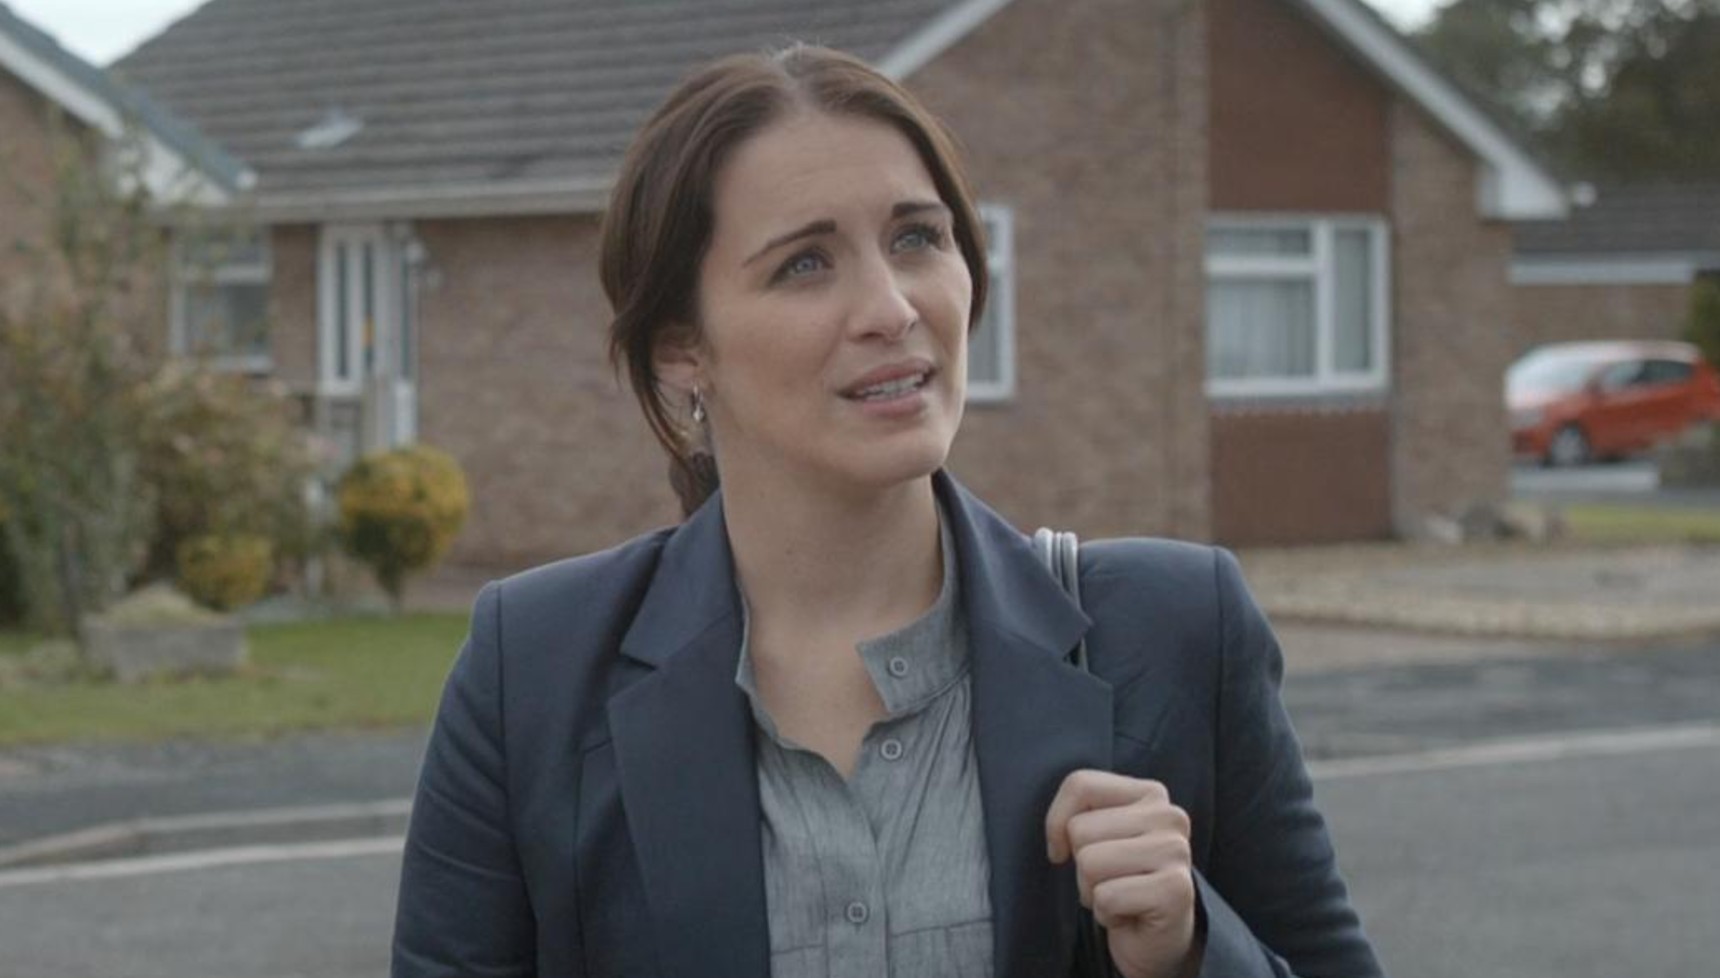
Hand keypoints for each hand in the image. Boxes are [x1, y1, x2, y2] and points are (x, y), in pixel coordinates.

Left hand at [1046, 770, 1201, 977]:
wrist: (1156, 939)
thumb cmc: (1119, 882)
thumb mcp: (1095, 836)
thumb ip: (1075, 816)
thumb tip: (1059, 843)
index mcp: (1150, 793)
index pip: (1080, 784)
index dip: (1057, 823)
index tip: (1068, 849)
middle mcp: (1169, 816)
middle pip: (1080, 829)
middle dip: (1082, 865)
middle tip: (1110, 880)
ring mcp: (1176, 851)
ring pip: (1090, 862)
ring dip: (1093, 891)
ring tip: (1120, 897)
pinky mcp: (1176, 889)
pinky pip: (1106, 897)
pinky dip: (1107, 915)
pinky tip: (1129, 915)